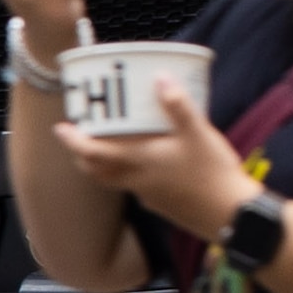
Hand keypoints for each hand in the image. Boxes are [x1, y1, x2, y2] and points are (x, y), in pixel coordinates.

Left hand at [61, 68, 250, 237]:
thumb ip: (178, 105)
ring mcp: (148, 195)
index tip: (60, 128)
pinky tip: (146, 163)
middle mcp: (136, 180)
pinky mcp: (162, 204)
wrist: (231, 216)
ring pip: (114, 180)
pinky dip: (129, 174)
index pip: (91, 154)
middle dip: (82, 154)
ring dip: (103, 165)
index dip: (72, 142)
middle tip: (79, 137)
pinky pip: (135, 187)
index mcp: (138, 161)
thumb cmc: (212, 174)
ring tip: (107, 147)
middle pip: (96, 170)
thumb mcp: (198, 133)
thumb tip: (159, 76)